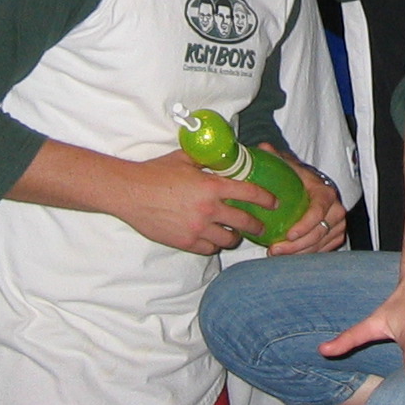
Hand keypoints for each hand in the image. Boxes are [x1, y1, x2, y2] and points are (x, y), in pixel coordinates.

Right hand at [118, 150, 275, 254]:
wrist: (130, 193)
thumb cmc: (156, 172)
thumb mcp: (186, 159)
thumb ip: (208, 160)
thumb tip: (225, 156)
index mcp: (212, 186)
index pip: (250, 194)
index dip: (266, 199)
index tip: (274, 203)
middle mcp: (208, 209)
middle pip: (244, 222)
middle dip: (256, 225)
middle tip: (260, 225)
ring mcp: (197, 229)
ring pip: (228, 239)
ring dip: (234, 236)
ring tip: (234, 232)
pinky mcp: (185, 242)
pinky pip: (209, 249)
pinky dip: (214, 244)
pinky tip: (213, 238)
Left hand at [268, 154, 347, 254]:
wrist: (315, 189)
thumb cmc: (300, 179)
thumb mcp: (289, 167)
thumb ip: (276, 158)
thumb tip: (263, 148)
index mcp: (325, 193)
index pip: (319, 211)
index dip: (305, 225)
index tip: (289, 234)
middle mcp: (336, 210)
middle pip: (319, 233)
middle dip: (296, 246)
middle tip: (274, 249)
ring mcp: (337, 225)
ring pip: (320, 245)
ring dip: (298, 253)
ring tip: (277, 254)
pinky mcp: (335, 236)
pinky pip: (322, 251)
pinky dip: (305, 255)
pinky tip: (289, 256)